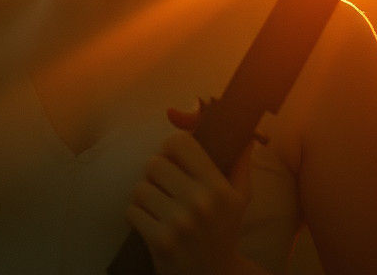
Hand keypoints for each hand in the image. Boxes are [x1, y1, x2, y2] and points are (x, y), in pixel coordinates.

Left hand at [125, 104, 255, 274]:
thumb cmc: (224, 232)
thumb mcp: (239, 200)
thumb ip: (240, 165)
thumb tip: (245, 137)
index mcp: (218, 187)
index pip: (179, 143)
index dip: (170, 148)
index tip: (173, 160)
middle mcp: (200, 202)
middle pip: (154, 163)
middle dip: (155, 175)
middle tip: (164, 187)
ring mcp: (179, 222)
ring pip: (139, 187)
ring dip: (145, 197)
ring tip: (159, 207)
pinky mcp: (160, 240)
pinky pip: (131, 211)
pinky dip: (137, 216)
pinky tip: (152, 224)